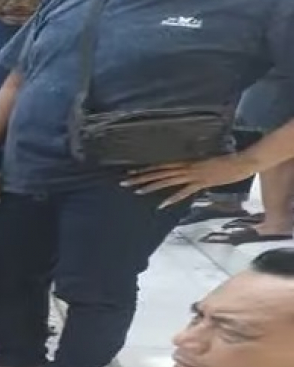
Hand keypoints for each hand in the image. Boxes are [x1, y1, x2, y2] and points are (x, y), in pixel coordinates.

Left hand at [122, 154, 257, 207]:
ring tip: (136, 190)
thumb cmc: (225, 162)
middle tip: (123, 181)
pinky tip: (161, 205)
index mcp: (186, 161)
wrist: (242, 161)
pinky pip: (184, 192)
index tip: (130, 171)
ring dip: (151, 186)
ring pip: (167, 180)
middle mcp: (186, 167)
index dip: (145, 169)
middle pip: (159, 172)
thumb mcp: (204, 163)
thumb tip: (182, 172)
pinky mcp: (201, 182)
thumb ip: (192, 168)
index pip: (161, 165)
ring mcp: (193, 175)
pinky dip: (172, 198)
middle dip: (140, 177)